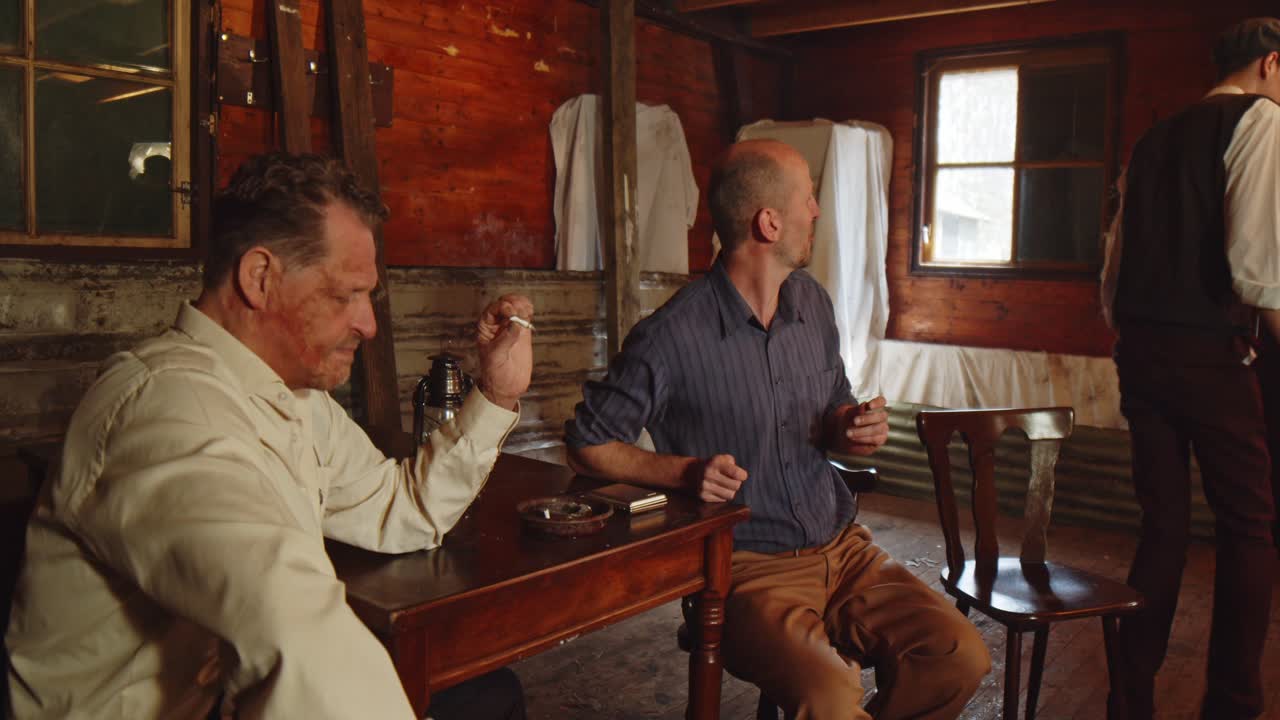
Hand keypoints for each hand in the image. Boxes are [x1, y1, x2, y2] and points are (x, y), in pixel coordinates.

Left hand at [476, 294, 533, 409]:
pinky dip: (528, 311)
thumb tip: (515, 323)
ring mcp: (511, 327)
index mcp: (485, 328)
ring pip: (517, 307)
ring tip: (526, 311)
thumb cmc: (494, 373)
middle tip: (520, 311)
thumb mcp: (496, 356)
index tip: (510, 312)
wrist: (506, 386)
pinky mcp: (523, 333)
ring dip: (522, 304)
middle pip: (505, 303)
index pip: (492, 309)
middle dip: (513, 303)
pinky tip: (530, 312)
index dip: (502, 306)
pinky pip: (525, 316)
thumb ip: (505, 339)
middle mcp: (497, 325)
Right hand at [685, 454, 747, 502]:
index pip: (736, 473)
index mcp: (715, 462)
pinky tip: (717, 489)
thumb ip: (734, 465)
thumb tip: (741, 477)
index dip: (743, 475)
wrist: (694, 472)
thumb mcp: (724, 459)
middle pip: (736, 485)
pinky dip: (723, 496)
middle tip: (732, 480)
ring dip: (731, 491)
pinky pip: (723, 500)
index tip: (742, 475)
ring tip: (725, 485)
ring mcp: (704, 486)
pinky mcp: (703, 496)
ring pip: (730, 495)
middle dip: (736, 483)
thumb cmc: (716, 466)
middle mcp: (708, 473)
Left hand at [840, 396, 888, 455]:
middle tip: (855, 421)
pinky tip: (854, 438)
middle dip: (867, 419)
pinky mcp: (880, 440)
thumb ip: (856, 410)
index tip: (869, 405)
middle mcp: (881, 417)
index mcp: (874, 407)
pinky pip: (875, 439)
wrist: (844, 436)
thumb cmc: (848, 421)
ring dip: (862, 431)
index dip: (877, 403)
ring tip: (849, 433)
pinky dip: (863, 438)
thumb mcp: (848, 414)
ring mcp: (882, 429)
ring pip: (878, 429)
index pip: (881, 401)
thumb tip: (864, 405)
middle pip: (881, 416)